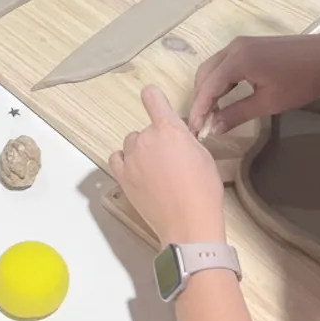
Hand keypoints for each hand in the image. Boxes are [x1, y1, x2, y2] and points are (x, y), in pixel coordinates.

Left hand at [109, 85, 225, 244]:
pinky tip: (137, 171)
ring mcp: (131, 158)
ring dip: (140, 151)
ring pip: (131, 144)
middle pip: (146, 129)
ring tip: (155, 171)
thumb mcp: (202, 156)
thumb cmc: (203, 190)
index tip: (155, 102)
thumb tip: (176, 135)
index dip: (154, 98)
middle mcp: (146, 138)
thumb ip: (184, 138)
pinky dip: (125, 161)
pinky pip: (117, 158)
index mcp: (169, 129)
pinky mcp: (122, 176)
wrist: (188, 223)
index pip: (152, 97)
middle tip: (170, 160)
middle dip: (156, 139)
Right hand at [188, 34, 319, 137]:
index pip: (207, 87)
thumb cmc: (301, 81)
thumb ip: (237, 114)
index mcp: (236, 60)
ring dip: (208, 89)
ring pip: (213, 68)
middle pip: (205, 74)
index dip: (199, 109)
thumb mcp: (269, 102)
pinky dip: (219, 80)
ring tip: (210, 113)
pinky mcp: (249, 45)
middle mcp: (233, 48)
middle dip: (200, 99)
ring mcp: (241, 44)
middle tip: (201, 124)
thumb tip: (213, 128)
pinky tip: (224, 96)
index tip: (194, 130)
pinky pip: (224, 63)